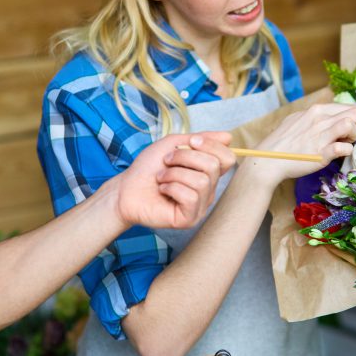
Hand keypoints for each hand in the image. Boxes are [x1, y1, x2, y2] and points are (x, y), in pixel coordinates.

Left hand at [113, 131, 234, 228]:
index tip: (191, 142)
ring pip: (202, 181)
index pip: (227, 158)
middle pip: (214, 165)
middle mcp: (207, 190)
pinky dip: (172, 188)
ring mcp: (200, 206)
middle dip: (185, 157)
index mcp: (207, 173)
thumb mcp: (174, 144)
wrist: (126, 188)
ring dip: (175, 173)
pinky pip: (191, 197)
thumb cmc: (148, 167)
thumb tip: (228, 136)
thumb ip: (201, 139)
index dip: (211, 145)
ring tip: (161, 178)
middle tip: (167, 161)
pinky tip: (162, 190)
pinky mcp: (189, 218)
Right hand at [242, 103, 355, 185]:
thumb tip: (329, 117)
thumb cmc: (282, 142)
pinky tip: (338, 154)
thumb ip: (314, 117)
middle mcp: (320, 119)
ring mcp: (321, 135)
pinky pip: (346, 149)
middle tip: (350, 136)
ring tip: (344, 143)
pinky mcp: (322, 153)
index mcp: (315, 110)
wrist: (269, 160)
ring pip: (352, 126)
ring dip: (353, 137)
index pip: (346, 106)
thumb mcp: (296, 121)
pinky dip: (347, 151)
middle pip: (354, 114)